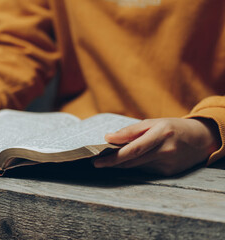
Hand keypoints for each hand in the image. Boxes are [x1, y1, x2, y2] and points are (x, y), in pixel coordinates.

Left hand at [93, 118, 220, 175]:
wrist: (201, 140)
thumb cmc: (173, 128)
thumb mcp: (153, 122)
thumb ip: (130, 130)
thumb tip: (109, 137)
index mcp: (161, 134)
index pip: (132, 149)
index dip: (113, 157)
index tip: (97, 160)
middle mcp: (165, 151)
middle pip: (132, 161)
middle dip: (112, 163)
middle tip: (97, 162)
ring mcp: (168, 164)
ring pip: (137, 167)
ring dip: (122, 163)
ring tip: (111, 158)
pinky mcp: (169, 173)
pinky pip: (145, 170)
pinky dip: (136, 165)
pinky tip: (134, 160)